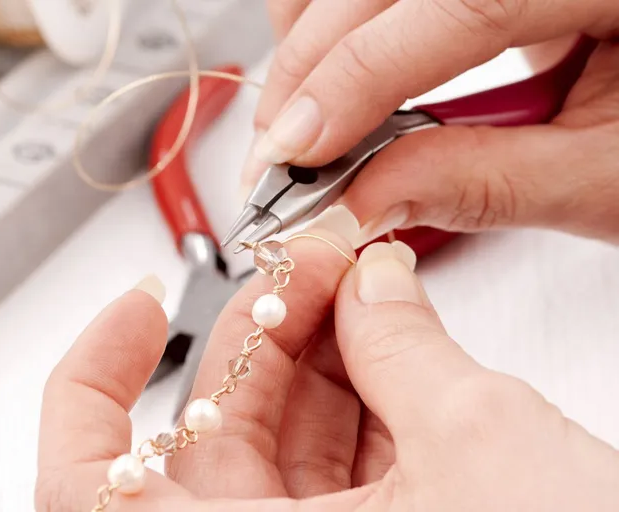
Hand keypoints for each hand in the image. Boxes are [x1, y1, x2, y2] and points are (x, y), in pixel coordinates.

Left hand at [34, 226, 618, 510]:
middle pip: (209, 439)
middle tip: (315, 271)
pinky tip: (391, 353)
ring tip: (366, 295)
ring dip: (317, 366)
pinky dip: (356, 415)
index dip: (91, 382)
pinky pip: (331, 485)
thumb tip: (377, 287)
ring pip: (276, 456)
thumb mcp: (480, 446)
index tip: (138, 305)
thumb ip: (407, 348)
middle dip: (262, 337)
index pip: (83, 483)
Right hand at [241, 0, 618, 242]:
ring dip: (315, 39)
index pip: (456, 5)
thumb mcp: (609, 178)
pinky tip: (335, 75)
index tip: (296, 150)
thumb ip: (482, 184)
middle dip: (312, 67)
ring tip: (303, 122)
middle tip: (279, 157)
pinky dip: (342, 21)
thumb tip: (363, 201)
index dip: (356, 78)